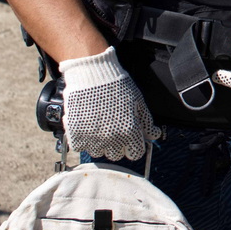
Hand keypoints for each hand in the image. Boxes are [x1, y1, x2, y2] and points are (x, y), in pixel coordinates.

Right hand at [59, 46, 161, 160]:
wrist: (92, 74)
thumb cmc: (117, 85)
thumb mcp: (138, 101)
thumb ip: (146, 122)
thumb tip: (155, 135)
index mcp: (130, 131)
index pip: (136, 154)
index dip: (134, 146)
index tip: (130, 140)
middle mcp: (112, 139)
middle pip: (116, 155)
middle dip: (117, 145)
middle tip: (113, 129)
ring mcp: (92, 138)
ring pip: (98, 153)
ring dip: (99, 143)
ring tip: (99, 126)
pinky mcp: (75, 134)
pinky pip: (80, 147)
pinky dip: (82, 139)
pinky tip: (86, 126)